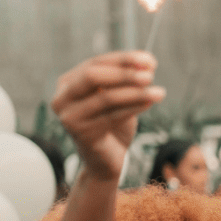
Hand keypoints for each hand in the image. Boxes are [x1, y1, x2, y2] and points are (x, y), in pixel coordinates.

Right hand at [51, 52, 164, 184]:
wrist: (106, 161)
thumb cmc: (112, 124)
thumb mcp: (118, 97)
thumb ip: (127, 79)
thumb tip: (148, 62)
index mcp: (68, 82)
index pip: (96, 62)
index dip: (124, 59)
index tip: (150, 60)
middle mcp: (62, 97)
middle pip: (93, 75)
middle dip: (124, 73)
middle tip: (150, 75)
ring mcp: (69, 116)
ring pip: (106, 97)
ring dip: (135, 93)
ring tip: (159, 92)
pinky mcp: (81, 133)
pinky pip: (112, 115)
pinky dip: (134, 107)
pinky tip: (150, 103)